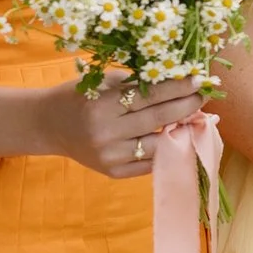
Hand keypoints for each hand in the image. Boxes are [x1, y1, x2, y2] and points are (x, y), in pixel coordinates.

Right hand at [39, 73, 208, 177]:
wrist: (47, 126)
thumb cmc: (78, 97)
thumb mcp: (103, 83)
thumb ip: (137, 85)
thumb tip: (178, 81)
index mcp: (103, 106)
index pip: (150, 96)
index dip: (178, 88)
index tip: (199, 80)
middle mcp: (106, 133)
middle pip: (158, 119)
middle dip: (186, 106)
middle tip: (204, 95)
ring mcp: (110, 156)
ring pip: (158, 144)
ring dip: (180, 131)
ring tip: (195, 117)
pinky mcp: (112, 172)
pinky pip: (148, 163)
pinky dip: (165, 150)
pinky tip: (177, 136)